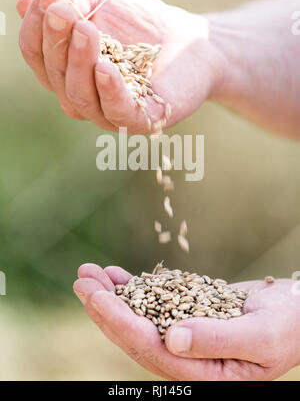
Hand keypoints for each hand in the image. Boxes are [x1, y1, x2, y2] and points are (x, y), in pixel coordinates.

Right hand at [17, 0, 225, 132]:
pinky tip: (106, 68)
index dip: (36, 31)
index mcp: (67, 71)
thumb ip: (67, 2)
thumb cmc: (141, 23)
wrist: (191, 40)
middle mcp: (83, 95)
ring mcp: (110, 112)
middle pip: (56, 77)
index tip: (46, 2)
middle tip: (64, 12)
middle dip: (57, 43)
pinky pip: (118, 111)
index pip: (39, 56)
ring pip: (81, 96)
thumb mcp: (101, 3)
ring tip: (86, 30)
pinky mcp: (142, 119)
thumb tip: (27, 2)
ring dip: (79, 63)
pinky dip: (109, 91)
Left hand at [73, 264, 299, 379]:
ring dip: (112, 295)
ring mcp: (184, 335)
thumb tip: (172, 339)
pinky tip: (114, 273)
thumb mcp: (260, 337)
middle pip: (135, 333)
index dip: (120, 323)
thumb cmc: (286, 328)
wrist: (296, 314)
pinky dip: (133, 287)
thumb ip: (218, 340)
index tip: (96, 298)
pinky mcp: (185, 314)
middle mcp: (186, 357)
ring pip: (138, 316)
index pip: (151, 349)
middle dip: (105, 307)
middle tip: (81, 281)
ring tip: (88, 273)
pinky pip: (153, 301)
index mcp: (202, 373)